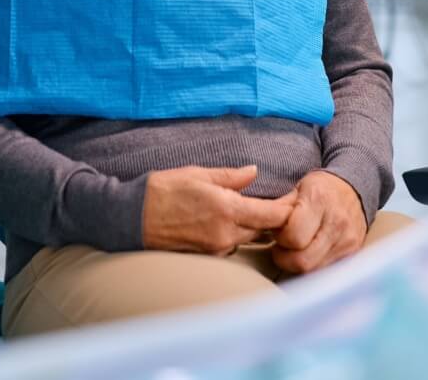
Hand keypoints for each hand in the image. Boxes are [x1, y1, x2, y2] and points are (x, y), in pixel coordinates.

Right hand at [141, 165, 297, 255]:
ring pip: (247, 237)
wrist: (132, 217)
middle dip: (271, 217)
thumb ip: (230, 177)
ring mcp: (216, 248)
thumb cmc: (163, 190)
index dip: (288, 209)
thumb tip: (253, 172)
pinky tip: (223, 220)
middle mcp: (225, 234)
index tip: (295, 199)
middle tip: (277, 200)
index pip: (272, 215)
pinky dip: (233, 233)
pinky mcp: (207, 255)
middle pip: (263, 229)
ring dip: (251, 225)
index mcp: (226, 209)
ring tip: (245, 207)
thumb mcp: (198, 174)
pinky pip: (230, 244)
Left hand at [269, 171, 367, 274]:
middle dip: (285, 257)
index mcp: (319, 200)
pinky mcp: (352, 254)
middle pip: (303, 260)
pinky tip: (309, 253)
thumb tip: (257, 226)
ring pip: (313, 270)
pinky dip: (313, 265)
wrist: (354, 190)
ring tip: (295, 249)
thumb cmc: (320, 189)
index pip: (293, 236)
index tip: (277, 232)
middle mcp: (337, 222)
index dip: (280, 238)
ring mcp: (348, 241)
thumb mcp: (297, 189)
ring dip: (298, 264)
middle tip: (282, 246)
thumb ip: (278, 208)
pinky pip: (325, 271)